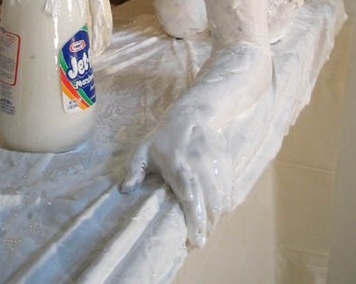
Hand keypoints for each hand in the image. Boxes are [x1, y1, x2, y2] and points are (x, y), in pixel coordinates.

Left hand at [121, 102, 233, 247]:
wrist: (193, 114)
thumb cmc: (164, 136)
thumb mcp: (144, 150)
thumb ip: (134, 170)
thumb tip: (124, 190)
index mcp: (179, 166)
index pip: (190, 196)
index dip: (195, 219)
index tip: (195, 240)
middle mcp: (200, 167)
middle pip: (210, 204)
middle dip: (207, 227)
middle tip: (199, 242)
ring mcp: (216, 166)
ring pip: (222, 200)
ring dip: (217, 219)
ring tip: (207, 230)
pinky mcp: (227, 165)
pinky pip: (230, 191)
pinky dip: (226, 206)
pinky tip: (217, 214)